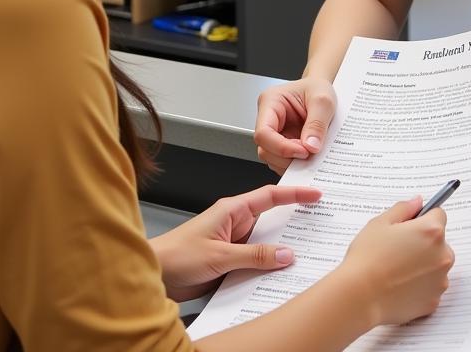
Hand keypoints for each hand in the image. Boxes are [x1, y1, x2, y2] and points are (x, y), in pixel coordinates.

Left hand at [150, 184, 320, 301]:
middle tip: (317, 225)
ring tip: (303, 254)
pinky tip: (277, 277)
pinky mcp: (229, 262)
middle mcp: (234, 224)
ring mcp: (232, 243)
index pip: (270, 196)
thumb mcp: (220, 256)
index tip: (315, 193)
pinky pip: (254, 262)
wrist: (153, 276)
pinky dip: (267, 267)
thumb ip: (254, 256)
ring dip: (279, 250)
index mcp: (232, 210)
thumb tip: (286, 254)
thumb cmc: (175, 255)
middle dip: (293, 222)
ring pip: (264, 243)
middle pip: (271, 220)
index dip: (294, 194)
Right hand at [253, 78, 336, 174]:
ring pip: (272, 157)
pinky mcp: (282, 142)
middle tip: (309, 154)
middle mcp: (268, 118)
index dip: (281, 147)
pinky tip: (308, 155)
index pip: (263, 132)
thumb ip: (317, 123)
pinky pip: (282, 159)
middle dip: (287, 157)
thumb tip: (310, 146)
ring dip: (291, 162)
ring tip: (311, 154)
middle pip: (265, 148)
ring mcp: (274, 132)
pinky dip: (295, 162)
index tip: (303, 151)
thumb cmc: (317, 88)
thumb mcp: (323, 101)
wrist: (321, 90)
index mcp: (270, 102)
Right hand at [338, 197, 453, 326]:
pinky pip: (430, 287)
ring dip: (423, 265)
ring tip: (397, 269)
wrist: (359, 297)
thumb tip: (418, 202)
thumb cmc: (367, 258)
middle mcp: (442, 256)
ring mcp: (440, 281)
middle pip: (439, 242)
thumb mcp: (380, 223)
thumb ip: (404, 208)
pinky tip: (399, 286)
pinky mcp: (433, 302)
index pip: (438, 214)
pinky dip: (419, 286)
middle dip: (423, 242)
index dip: (422, 218)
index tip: (409, 226)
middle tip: (398, 249)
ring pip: (435, 265)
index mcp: (431, 231)